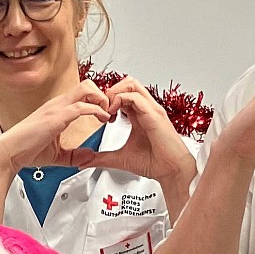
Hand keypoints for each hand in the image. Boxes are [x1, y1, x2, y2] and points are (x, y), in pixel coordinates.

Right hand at [0, 80, 111, 171]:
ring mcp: (56, 108)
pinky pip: (81, 106)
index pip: (82, 94)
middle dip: (103, 95)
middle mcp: (57, 104)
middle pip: (87, 84)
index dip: (98, 100)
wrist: (9, 154)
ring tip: (108, 113)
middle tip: (110, 111)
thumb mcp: (57, 155)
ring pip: (86, 89)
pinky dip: (96, 110)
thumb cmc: (26, 150)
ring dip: (102, 99)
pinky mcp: (56, 117)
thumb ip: (75, 155)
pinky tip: (103, 119)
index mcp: (57, 109)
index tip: (107, 113)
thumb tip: (90, 156)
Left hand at [69, 77, 195, 186]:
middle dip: (110, 91)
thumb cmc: (154, 163)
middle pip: (127, 83)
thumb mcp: (120, 159)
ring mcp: (151, 109)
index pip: (122, 94)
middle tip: (101, 108)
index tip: (99, 114)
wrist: (170, 171)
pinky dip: (121, 100)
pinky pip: (135, 96)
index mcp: (139, 115)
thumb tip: (84, 161)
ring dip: (114, 93)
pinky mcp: (154, 114)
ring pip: (131, 84)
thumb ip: (101, 158)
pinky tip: (113, 114)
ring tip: (107, 109)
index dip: (107, 100)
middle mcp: (146, 109)